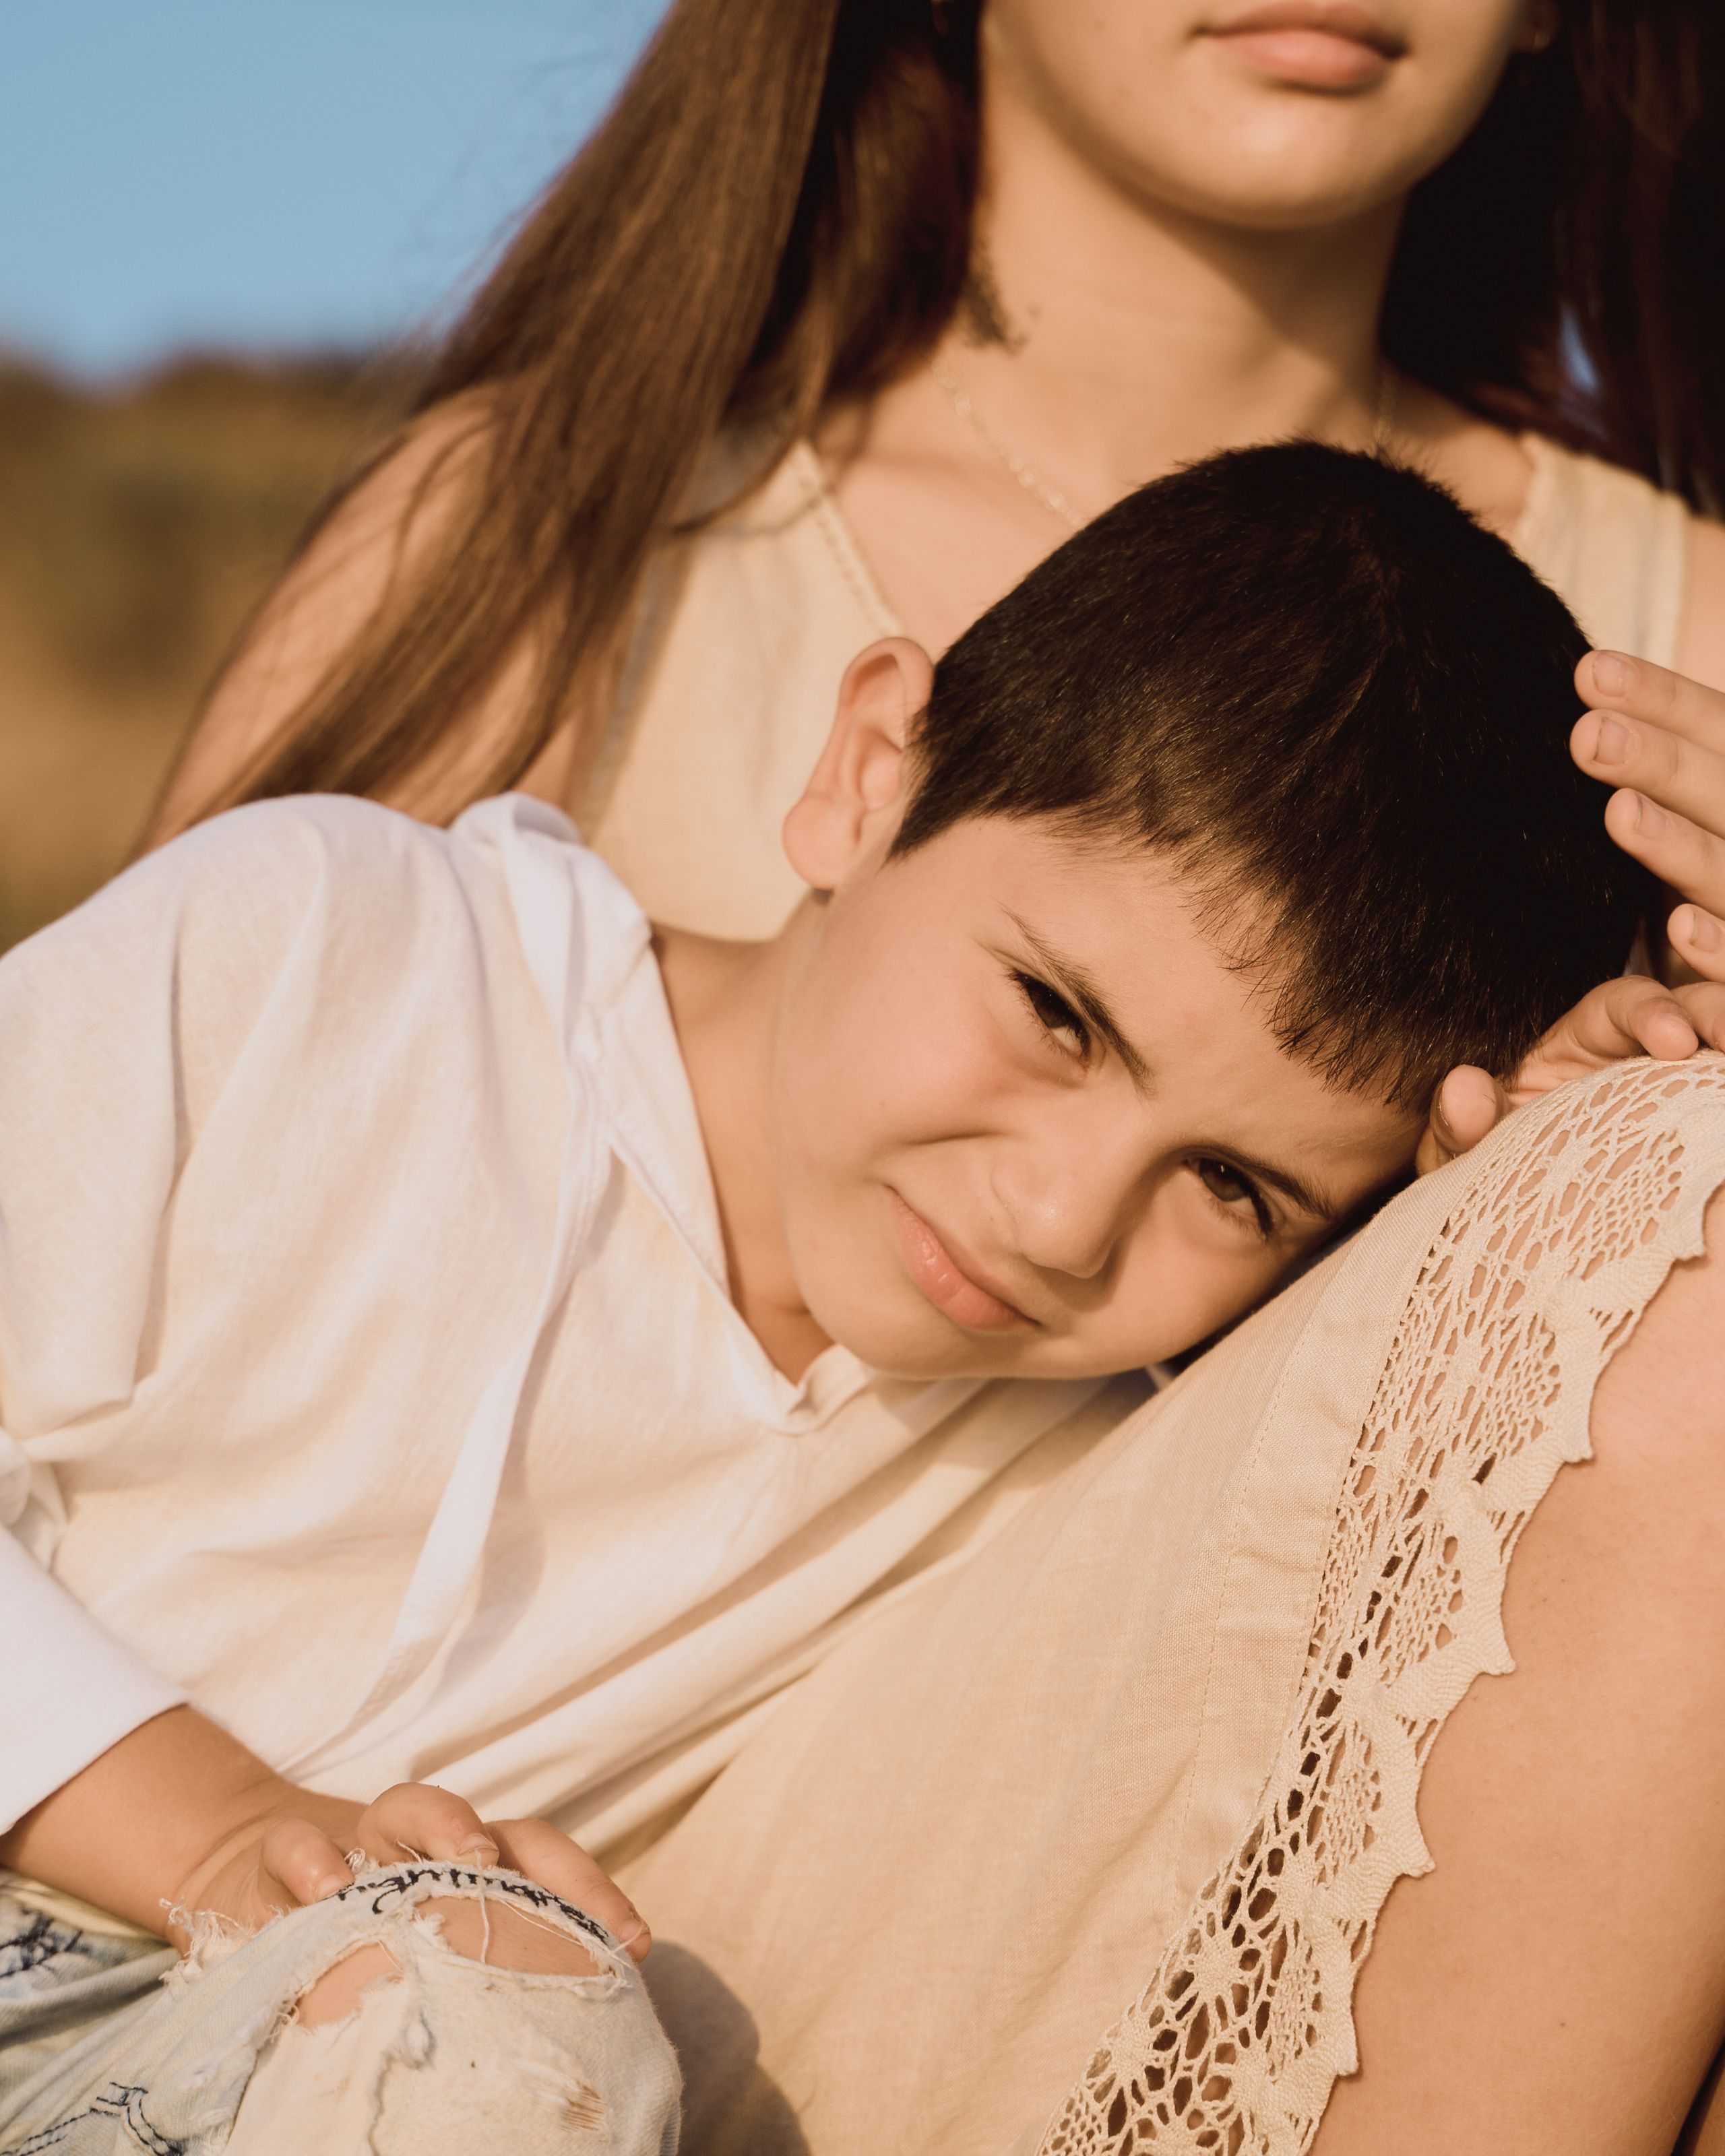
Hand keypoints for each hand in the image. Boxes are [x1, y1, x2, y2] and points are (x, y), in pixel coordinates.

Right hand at [175, 1778, 649, 1959]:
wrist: (255, 1892)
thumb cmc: (368, 1939)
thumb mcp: (430, 1954)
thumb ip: (492, 1976)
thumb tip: (586, 2047)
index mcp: (470, 1863)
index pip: (542, 1855)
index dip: (591, 1890)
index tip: (635, 1943)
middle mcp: (420, 1843)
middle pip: (481, 1821)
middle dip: (515, 1845)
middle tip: (532, 1875)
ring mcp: (354, 1843)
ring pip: (399, 1808)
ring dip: (434, 1827)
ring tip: (457, 1861)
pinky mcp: (279, 1860)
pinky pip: (292, 1847)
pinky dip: (309, 1864)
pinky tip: (325, 1895)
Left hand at [1417, 975, 1724, 1173]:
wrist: (1506, 1235)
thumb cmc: (1489, 1172)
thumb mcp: (1464, 1148)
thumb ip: (1458, 1121)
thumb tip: (1461, 1090)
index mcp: (1585, 1039)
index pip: (1627, 1004)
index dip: (1655, 1011)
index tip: (1674, 1041)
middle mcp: (1639, 1057)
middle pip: (1696, 1016)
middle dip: (1722, 1019)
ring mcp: (1674, 1094)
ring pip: (1717, 1058)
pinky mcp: (1694, 1133)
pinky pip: (1714, 1110)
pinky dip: (1719, 1109)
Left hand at [1570, 650, 1724, 980]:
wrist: (1719, 975)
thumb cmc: (1688, 879)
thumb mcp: (1676, 813)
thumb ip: (1645, 771)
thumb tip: (1577, 688)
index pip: (1715, 728)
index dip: (1662, 699)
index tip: (1589, 672)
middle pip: (1722, 790)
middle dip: (1660, 761)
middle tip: (1586, 734)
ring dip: (1677, 845)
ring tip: (1619, 812)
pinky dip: (1717, 947)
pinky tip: (1678, 929)